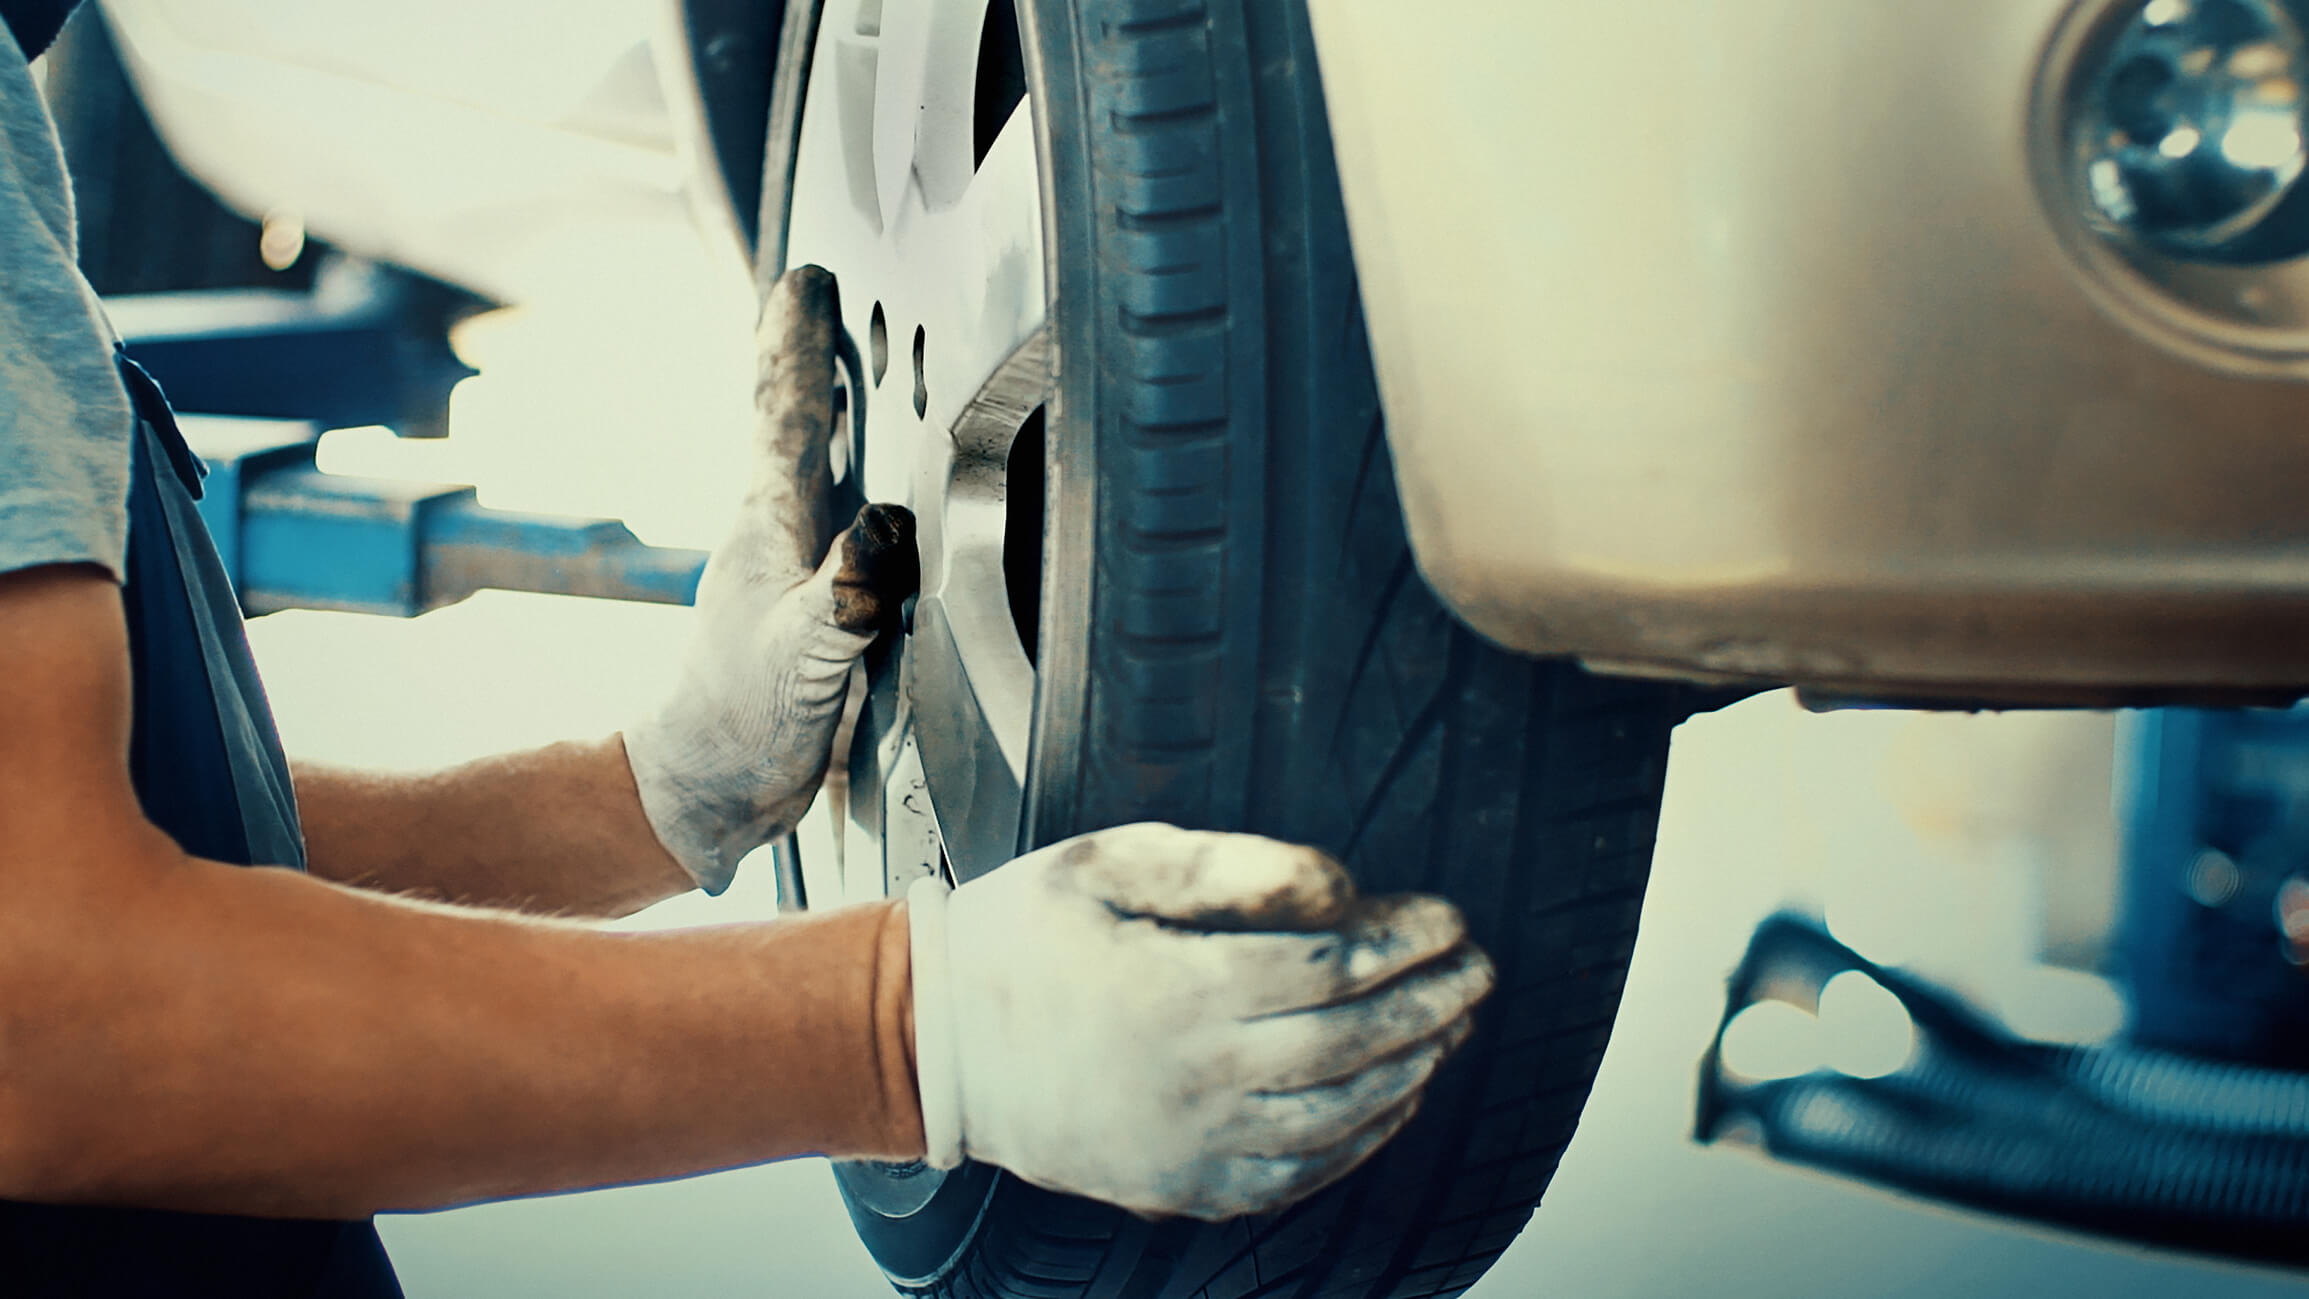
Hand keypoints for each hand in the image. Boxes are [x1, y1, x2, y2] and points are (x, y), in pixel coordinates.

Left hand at [626, 267, 918, 892]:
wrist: (708, 791)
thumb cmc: (742, 726)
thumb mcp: (802, 657)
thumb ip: (844, 593)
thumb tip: (886, 526)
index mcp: (770, 526)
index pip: (785, 412)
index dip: (797, 342)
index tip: (804, 279)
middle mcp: (775, 534)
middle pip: (793, 422)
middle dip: (808, 357)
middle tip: (818, 296)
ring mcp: (785, 567)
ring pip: (810, 467)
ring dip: (825, 413)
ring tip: (847, 369)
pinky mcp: (804, 605)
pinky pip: (835, 523)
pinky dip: (850, 486)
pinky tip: (870, 500)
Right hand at [907, 824, 1493, 1220]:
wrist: (932, 1045)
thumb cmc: (1021, 935)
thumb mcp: (1105, 862)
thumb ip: (1225, 865)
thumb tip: (1334, 882)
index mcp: (1178, 988)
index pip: (1331, 966)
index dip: (1405, 940)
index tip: (1451, 917)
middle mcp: (1194, 1077)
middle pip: (1351, 1044)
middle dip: (1429, 1004)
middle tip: (1479, 972)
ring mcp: (1189, 1143)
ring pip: (1336, 1117)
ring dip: (1410, 1072)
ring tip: (1450, 1029)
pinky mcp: (1178, 1185)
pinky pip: (1294, 1175)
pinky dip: (1357, 1143)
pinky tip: (1390, 1105)